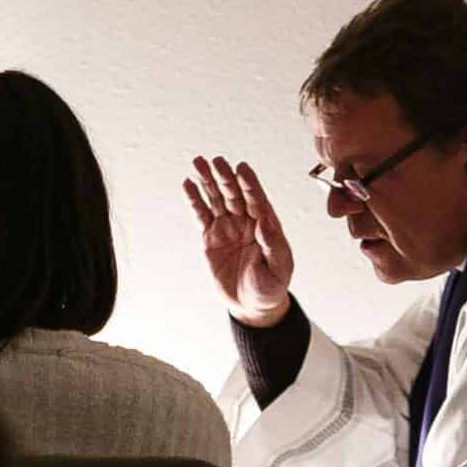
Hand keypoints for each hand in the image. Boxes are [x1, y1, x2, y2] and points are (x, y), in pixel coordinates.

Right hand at [184, 156, 293, 325]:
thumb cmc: (270, 287)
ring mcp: (227, 227)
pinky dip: (194, 201)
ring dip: (207, 181)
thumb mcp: (278, 268)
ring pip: (216, 199)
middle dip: (225, 177)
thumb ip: (273, 244)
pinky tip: (188, 185)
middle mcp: (246, 220)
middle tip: (215, 161)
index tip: (241, 168)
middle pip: (234, 194)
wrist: (251, 305)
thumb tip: (265, 221)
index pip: (256, 199)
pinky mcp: (210, 237)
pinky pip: (201, 215)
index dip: (249, 183)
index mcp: (266, 224)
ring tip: (198, 162)